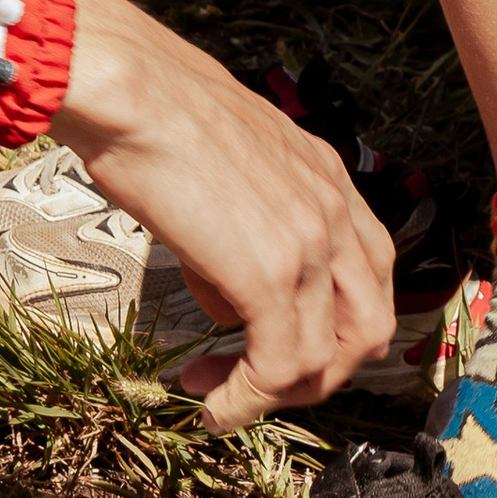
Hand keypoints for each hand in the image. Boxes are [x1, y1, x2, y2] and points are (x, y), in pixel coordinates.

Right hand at [48, 0, 395, 426]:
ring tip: (219, 396)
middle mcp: (334, 209)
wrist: (128, 90)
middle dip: (318, 370)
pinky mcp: (270, 277)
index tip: (268, 340)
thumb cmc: (153, 113)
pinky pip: (279, 366)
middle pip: (368, 324)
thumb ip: (244, 231)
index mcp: (327, 176)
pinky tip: (213, 407)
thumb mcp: (226, 167)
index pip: (366, 273)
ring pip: (328, 357)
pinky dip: (247, 402)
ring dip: (276, 393)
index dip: (329, 322)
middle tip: (259, 382)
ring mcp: (310, 243)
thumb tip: (227, 299)